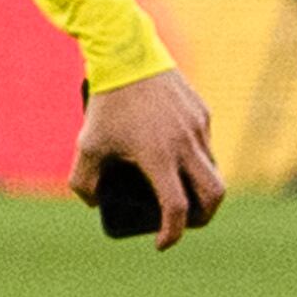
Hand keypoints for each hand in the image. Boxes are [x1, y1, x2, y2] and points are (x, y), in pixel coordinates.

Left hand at [73, 67, 226, 248]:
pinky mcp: (202, 112)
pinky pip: (206, 144)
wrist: (127, 53)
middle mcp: (185, 145)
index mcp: (159, 157)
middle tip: (186, 222)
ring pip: (211, 169)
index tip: (160, 243)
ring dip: (199, 186)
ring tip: (179, 187)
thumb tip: (94, 203)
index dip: (171, 234)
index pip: (175, 209)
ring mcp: (198, 127)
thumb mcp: (86, 144)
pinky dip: (195, 158)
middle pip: (214, 194)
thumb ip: (82, 182)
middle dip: (204, 217)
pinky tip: (175, 153)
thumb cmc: (106, 102)